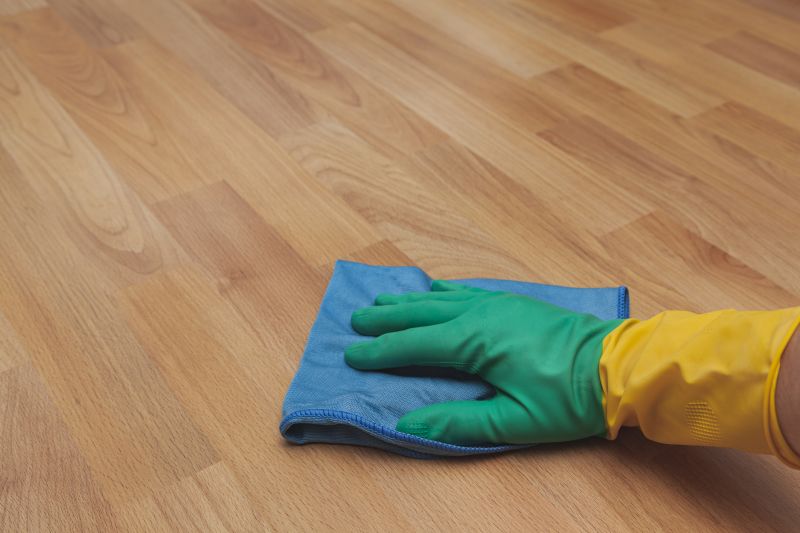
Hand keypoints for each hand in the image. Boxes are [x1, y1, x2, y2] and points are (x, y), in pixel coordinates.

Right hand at [345, 280, 622, 444]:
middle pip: (420, 314)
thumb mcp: (513, 421)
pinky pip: (465, 291)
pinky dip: (440, 292)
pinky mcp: (513, 301)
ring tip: (383, 300)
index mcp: (474, 341)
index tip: (352, 355)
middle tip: (356, 320)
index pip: (414, 346)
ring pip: (440, 297)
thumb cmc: (566, 399)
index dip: (381, 352)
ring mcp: (497, 303)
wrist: (617, 366)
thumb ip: (458, 422)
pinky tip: (434, 290)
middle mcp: (479, 314)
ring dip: (408, 301)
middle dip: (386, 319)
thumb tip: (408, 424)